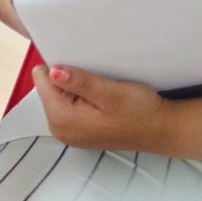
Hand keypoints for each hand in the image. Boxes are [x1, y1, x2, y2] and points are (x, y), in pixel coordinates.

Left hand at [32, 63, 171, 151]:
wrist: (159, 130)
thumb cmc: (139, 111)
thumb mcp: (110, 92)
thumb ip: (79, 82)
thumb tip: (52, 71)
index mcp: (61, 118)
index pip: (42, 79)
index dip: (61, 68)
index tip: (82, 70)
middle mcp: (58, 128)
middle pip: (48, 88)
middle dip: (68, 80)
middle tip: (96, 83)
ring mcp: (67, 132)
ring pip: (58, 96)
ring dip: (76, 89)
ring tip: (100, 92)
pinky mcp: (77, 131)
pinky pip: (68, 106)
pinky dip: (81, 99)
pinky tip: (100, 101)